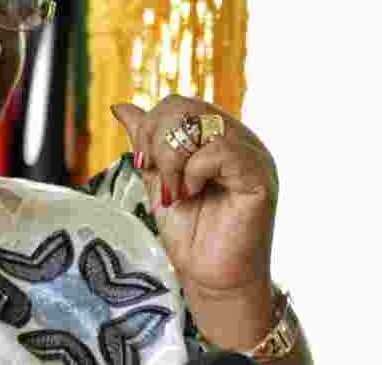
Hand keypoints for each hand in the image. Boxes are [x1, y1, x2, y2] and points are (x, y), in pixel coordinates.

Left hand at [112, 95, 278, 345]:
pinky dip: (194, 171)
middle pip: (186, 106)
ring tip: (176, 192)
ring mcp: (253, 155)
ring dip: (173, 159)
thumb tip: (121, 106)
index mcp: (218, 135)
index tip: (143, 164)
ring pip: (201, 123)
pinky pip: (220, 150)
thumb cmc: (190, 233)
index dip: (150, 127)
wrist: (211, 278)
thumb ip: (147, 142)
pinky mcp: (260, 176)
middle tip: (157, 178)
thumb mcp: (158, 179)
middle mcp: (239, 139)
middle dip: (157, 141)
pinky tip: (193, 193)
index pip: (178, 103)